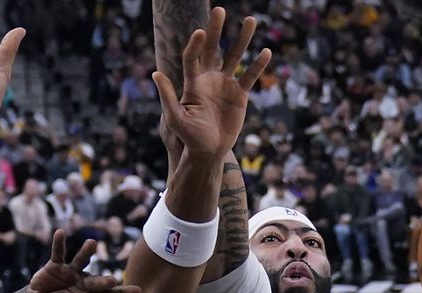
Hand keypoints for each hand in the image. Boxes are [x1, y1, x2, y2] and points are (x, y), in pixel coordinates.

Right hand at [26, 230, 140, 292]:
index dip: (123, 292)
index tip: (138, 291)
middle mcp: (84, 281)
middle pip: (96, 281)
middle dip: (104, 281)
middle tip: (112, 280)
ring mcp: (71, 271)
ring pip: (81, 261)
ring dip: (86, 252)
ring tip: (92, 243)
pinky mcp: (56, 265)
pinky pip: (58, 253)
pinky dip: (58, 243)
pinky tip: (60, 232)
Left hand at [152, 8, 271, 157]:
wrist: (208, 151)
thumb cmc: (189, 136)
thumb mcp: (176, 118)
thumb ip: (167, 95)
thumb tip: (155, 73)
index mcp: (193, 82)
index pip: (192, 58)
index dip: (195, 45)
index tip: (200, 32)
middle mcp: (209, 78)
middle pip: (213, 48)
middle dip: (216, 29)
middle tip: (220, 10)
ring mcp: (225, 84)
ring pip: (235, 56)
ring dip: (242, 39)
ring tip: (251, 20)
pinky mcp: (239, 94)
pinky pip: (250, 76)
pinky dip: (258, 65)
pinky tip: (265, 51)